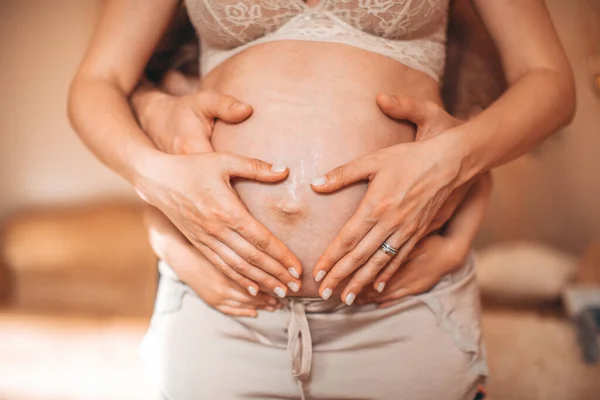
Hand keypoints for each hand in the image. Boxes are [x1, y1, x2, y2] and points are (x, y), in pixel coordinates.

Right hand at [132, 87, 302, 297]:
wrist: (157, 180)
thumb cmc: (193, 167)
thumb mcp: (224, 160)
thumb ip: (255, 167)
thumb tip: (284, 171)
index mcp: (227, 211)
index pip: (261, 239)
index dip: (281, 256)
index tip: (298, 269)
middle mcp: (217, 230)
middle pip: (252, 259)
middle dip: (276, 275)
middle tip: (296, 288)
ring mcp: (206, 240)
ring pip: (237, 267)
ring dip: (260, 282)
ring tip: (280, 292)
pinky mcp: (199, 244)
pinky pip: (221, 266)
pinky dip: (238, 279)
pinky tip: (252, 289)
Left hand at [311, 94, 468, 303]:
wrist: (448, 163)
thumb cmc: (408, 158)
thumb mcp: (372, 160)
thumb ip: (342, 174)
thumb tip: (315, 184)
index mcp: (375, 206)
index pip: (347, 239)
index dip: (330, 259)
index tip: (317, 274)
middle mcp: (390, 224)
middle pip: (360, 257)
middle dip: (340, 278)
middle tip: (323, 295)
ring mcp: (406, 231)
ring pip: (379, 263)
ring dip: (361, 283)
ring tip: (346, 299)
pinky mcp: (418, 233)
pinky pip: (399, 259)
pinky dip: (387, 275)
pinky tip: (377, 287)